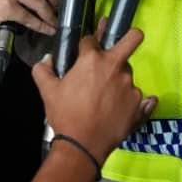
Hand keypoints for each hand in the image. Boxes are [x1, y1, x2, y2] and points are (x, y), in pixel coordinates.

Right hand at [34, 27, 155, 166]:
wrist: (82, 146)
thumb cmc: (65, 115)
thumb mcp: (47, 91)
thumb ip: (43, 70)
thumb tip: (46, 59)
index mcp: (92, 59)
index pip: (91, 40)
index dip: (85, 46)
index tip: (82, 54)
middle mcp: (115, 67)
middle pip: (133, 39)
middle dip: (132, 35)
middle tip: (124, 43)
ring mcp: (130, 85)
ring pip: (127, 73)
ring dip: (118, 79)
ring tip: (105, 98)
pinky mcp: (139, 103)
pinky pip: (138, 96)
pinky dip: (130, 100)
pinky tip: (121, 109)